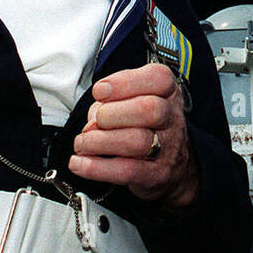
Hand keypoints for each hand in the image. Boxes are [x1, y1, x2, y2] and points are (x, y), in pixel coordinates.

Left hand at [67, 63, 199, 210]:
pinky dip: (97, 168)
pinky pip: (127, 171)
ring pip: (137, 141)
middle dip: (112, 114)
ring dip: (100, 142)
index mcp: (166, 92)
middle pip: (149, 109)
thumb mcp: (130, 103)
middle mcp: (171, 117)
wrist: (173, 164)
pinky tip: (80, 164)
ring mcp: (167, 147)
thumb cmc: (146, 125)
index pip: (157, 78)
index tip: (100, 91)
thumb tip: (91, 125)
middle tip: (95, 122)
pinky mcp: (156, 174)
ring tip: (82, 143)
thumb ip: (108, 105)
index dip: (124, 82)